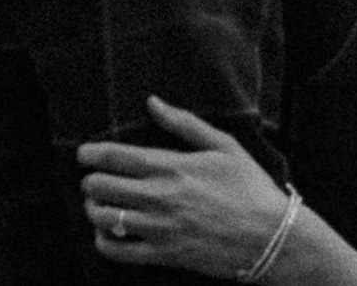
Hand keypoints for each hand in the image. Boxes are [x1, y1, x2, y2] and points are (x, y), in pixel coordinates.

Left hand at [75, 95, 290, 279]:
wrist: (272, 238)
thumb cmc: (250, 188)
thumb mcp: (224, 146)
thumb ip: (184, 123)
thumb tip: (153, 102)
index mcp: (171, 166)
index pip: (113, 156)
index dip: (89, 153)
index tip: (84, 154)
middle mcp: (160, 196)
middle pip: (99, 186)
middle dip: (90, 182)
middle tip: (95, 181)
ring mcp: (160, 227)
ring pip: (103, 218)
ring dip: (94, 210)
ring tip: (101, 205)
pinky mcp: (164, 254)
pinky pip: (117, 251)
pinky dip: (104, 241)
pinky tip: (111, 233)